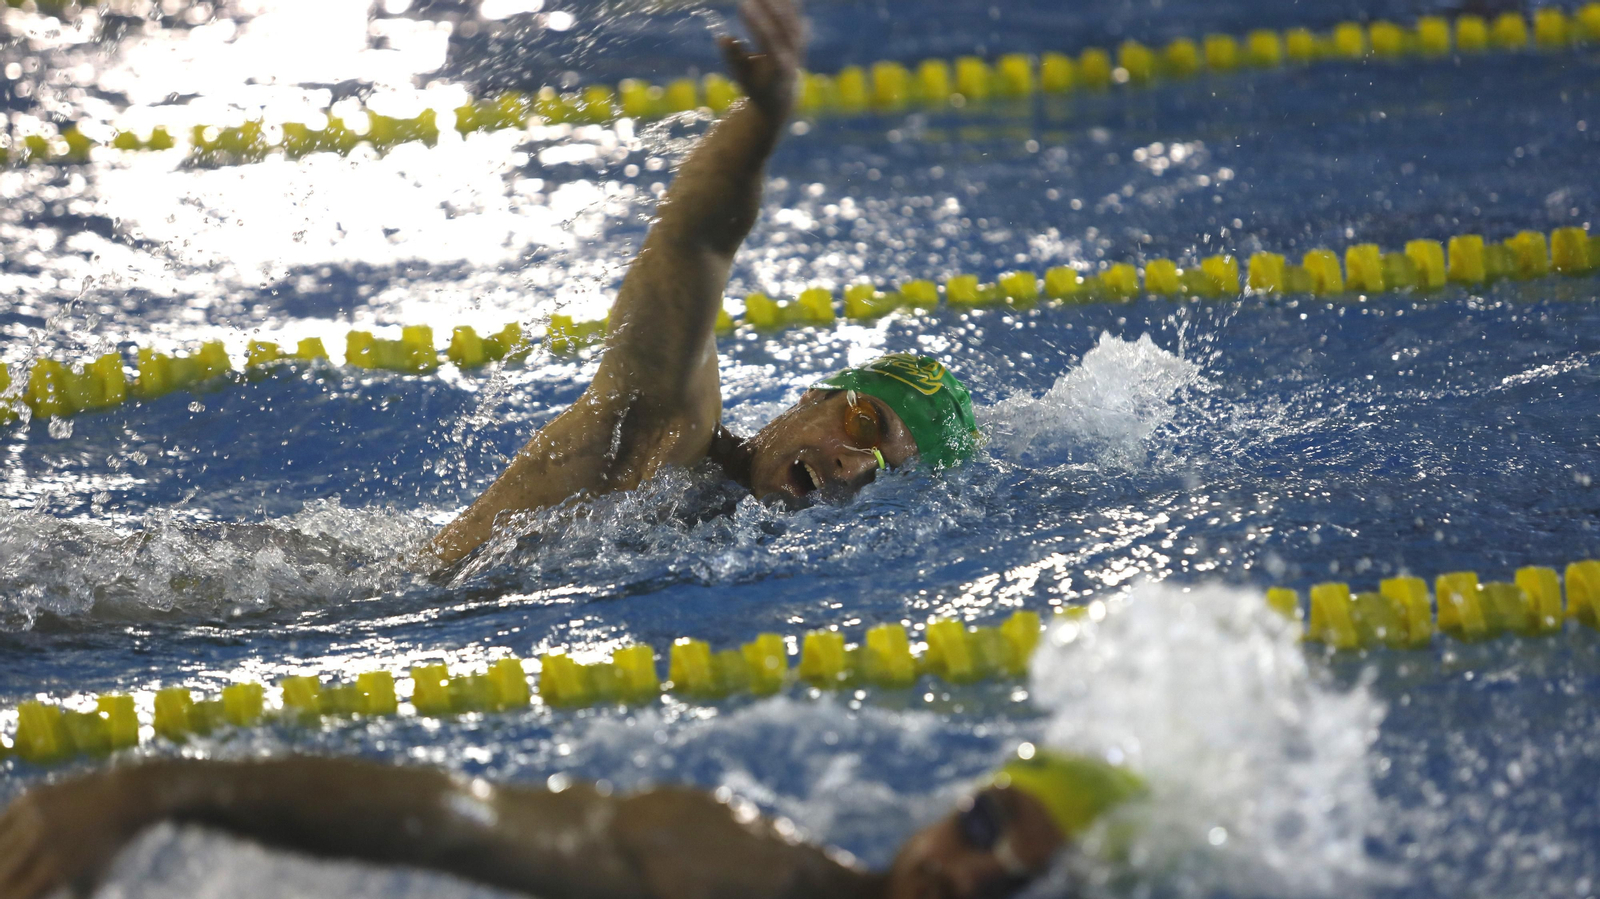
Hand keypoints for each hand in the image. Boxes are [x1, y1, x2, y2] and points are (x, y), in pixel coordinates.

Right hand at [0, 774, 137, 898]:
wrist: (122, 799)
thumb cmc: (107, 848)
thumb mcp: (89, 883)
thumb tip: (33, 896)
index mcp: (52, 872)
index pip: (10, 895)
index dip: (9, 896)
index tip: (14, 893)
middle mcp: (37, 846)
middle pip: (0, 877)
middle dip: (3, 883)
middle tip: (10, 882)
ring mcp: (30, 820)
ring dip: (1, 862)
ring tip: (7, 867)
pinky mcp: (27, 800)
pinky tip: (3, 846)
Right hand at [718, 0, 806, 118]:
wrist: (781, 97)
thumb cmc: (756, 87)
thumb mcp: (742, 78)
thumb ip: (734, 60)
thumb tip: (723, 38)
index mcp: (779, 68)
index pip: (769, 40)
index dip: (756, 22)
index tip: (743, 5)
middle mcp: (793, 55)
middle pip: (783, 25)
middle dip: (768, 6)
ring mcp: (799, 45)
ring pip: (792, 18)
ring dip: (779, 1)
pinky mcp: (801, 37)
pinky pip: (796, 16)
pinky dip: (789, 3)